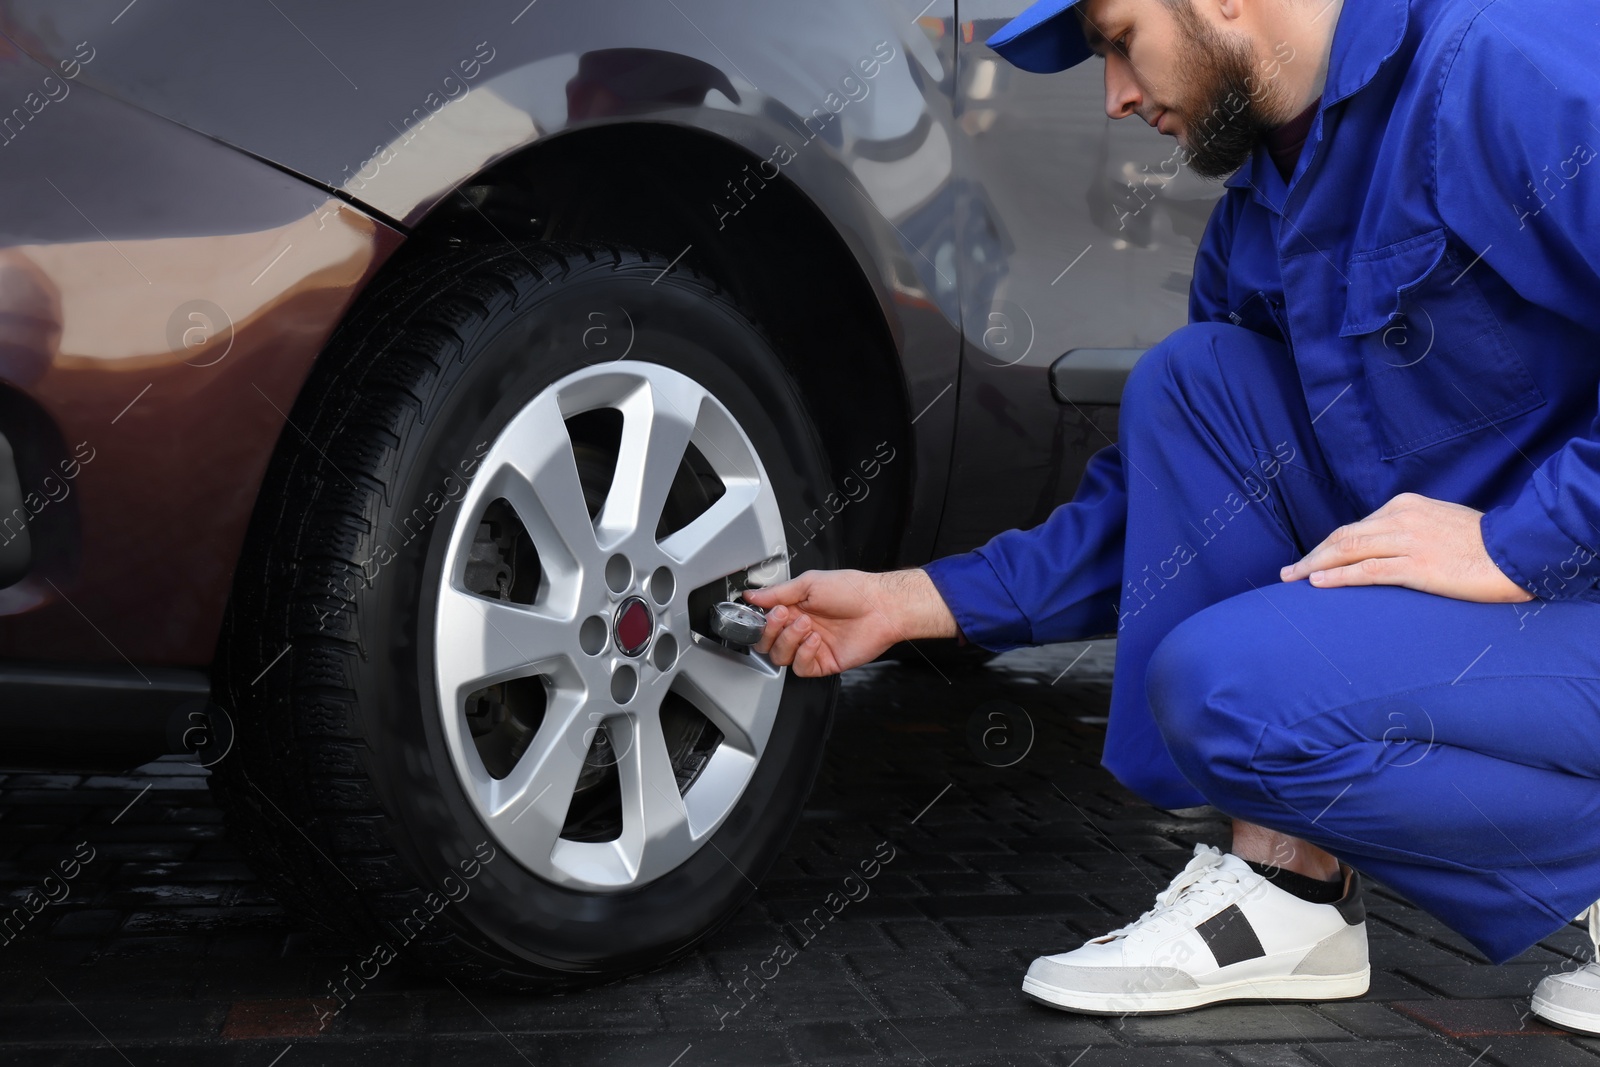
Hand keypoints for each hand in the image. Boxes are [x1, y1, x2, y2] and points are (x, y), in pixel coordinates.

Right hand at [742, 568, 957, 676]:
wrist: (881, 607)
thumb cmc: (852, 590)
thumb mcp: (809, 583)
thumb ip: (777, 592)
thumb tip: (751, 595)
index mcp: (794, 608)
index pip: (764, 621)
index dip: (760, 620)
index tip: (763, 611)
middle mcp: (800, 628)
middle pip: (767, 643)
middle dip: (771, 630)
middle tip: (784, 616)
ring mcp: (810, 647)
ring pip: (780, 657)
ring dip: (789, 640)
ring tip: (806, 625)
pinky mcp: (823, 662)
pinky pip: (800, 668)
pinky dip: (803, 653)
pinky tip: (814, 640)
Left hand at [1279, 492, 1531, 602]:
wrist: (1520, 551)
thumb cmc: (1484, 544)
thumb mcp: (1440, 524)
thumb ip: (1410, 531)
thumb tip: (1384, 547)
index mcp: (1405, 505)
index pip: (1356, 527)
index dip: (1328, 546)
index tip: (1312, 561)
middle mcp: (1402, 518)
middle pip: (1343, 537)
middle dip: (1312, 555)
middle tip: (1289, 573)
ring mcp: (1409, 541)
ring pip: (1348, 551)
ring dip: (1315, 566)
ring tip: (1293, 580)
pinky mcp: (1418, 566)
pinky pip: (1368, 570)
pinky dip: (1339, 577)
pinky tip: (1318, 584)